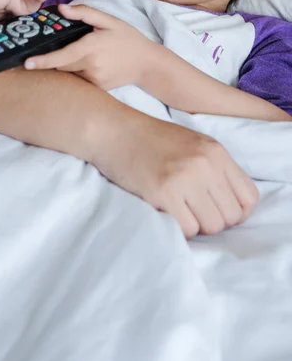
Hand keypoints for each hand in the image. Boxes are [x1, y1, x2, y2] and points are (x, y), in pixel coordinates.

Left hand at [25, 3, 151, 89]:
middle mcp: (90, 67)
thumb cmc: (128, 39)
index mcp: (91, 48)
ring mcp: (94, 80)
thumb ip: (84, 13)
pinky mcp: (97, 89)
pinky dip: (76, 72)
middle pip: (61, 65)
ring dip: (64, 65)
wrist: (148, 64)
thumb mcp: (110, 21)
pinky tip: (86, 64)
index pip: (61, 56)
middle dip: (50, 59)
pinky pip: (79, 80)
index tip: (27, 63)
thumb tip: (61, 9)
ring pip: (69, 73)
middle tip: (41, 52)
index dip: (43, 61)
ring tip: (75, 54)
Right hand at [92, 109, 258, 237]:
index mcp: (216, 151)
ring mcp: (185, 178)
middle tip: (191, 209)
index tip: (215, 209)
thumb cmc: (149, 139)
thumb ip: (215, 168)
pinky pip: (187, 229)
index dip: (235, 210)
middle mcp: (205, 164)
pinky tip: (164, 210)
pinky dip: (178, 228)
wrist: (113, 131)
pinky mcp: (163, 193)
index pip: (249, 198)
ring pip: (211, 227)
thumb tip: (231, 206)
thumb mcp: (192, 143)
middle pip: (231, 216)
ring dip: (195, 224)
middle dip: (213, 219)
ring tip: (177, 208)